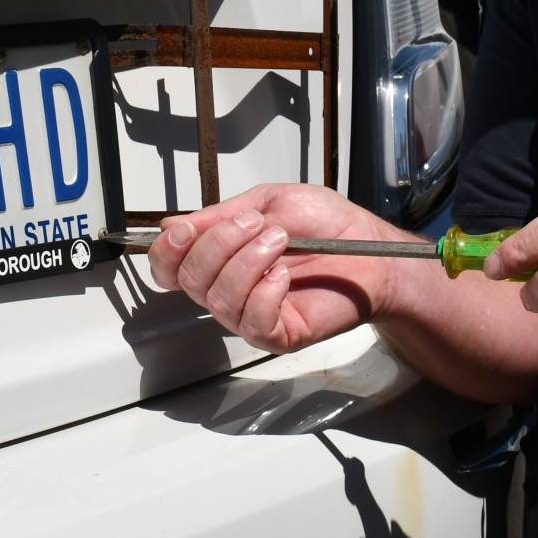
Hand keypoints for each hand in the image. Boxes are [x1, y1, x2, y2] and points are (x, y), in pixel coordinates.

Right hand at [146, 183, 419, 353]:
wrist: (369, 248)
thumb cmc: (328, 226)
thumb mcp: (269, 202)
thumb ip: (221, 214)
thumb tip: (173, 224)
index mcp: (221, 257)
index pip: (169, 267)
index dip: (168, 250)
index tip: (187, 229)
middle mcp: (229, 289)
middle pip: (189, 279)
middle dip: (219, 243)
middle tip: (258, 224)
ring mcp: (251, 314)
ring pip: (219, 298)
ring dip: (248, 261)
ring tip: (280, 241)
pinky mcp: (277, 335)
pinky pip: (252, 321)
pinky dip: (265, 291)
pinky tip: (285, 275)